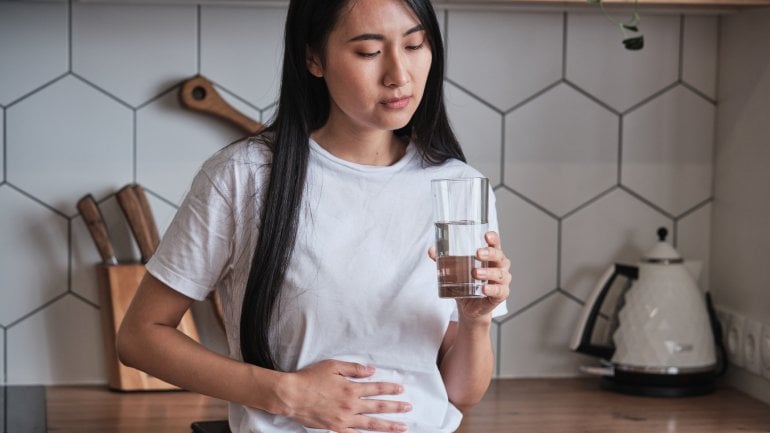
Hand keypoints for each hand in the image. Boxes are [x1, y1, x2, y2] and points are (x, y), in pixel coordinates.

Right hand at [277, 359, 411, 432]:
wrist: (292, 395)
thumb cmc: (310, 378)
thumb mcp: (333, 366)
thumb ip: (353, 368)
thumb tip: (371, 370)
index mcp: (351, 388)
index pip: (376, 388)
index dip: (390, 388)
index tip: (401, 389)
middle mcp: (350, 405)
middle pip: (378, 406)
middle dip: (395, 407)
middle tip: (408, 408)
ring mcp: (344, 419)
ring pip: (371, 423)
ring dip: (388, 425)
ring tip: (402, 427)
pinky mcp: (336, 428)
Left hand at [429, 231, 510, 321]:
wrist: (469, 307)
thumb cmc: (466, 283)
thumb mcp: (455, 270)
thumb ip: (444, 260)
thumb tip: (431, 250)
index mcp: (491, 257)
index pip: (495, 244)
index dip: (493, 238)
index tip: (486, 235)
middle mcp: (499, 267)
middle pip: (499, 256)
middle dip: (490, 253)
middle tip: (477, 253)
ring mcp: (502, 281)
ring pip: (500, 274)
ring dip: (488, 273)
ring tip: (475, 273)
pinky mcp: (500, 295)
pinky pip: (500, 291)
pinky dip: (492, 289)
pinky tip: (484, 289)